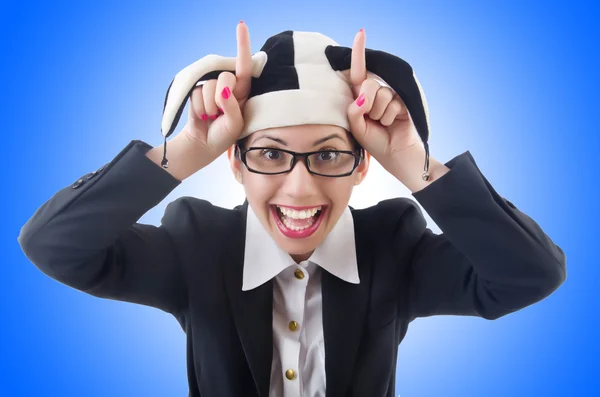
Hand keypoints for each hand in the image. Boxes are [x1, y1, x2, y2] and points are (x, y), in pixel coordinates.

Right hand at [183, 21, 252, 162]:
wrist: (203, 143)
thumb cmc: (224, 135)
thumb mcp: (235, 125)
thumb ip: (231, 107)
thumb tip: (222, 89)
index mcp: (242, 91)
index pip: (244, 66)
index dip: (243, 45)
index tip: (240, 26)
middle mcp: (228, 85)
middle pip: (225, 77)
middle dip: (221, 97)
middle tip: (219, 113)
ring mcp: (212, 87)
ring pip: (210, 86)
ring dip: (209, 107)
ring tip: (211, 117)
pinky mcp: (197, 90)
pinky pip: (197, 93)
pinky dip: (199, 108)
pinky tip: (202, 116)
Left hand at [345, 29, 421, 172]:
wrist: (395, 155)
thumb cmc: (374, 142)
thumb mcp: (357, 128)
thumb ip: (354, 111)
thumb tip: (362, 97)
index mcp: (361, 96)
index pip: (358, 72)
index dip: (358, 52)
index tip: (361, 33)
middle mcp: (376, 93)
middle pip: (367, 84)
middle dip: (366, 104)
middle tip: (371, 119)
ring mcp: (390, 96)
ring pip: (380, 94)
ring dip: (379, 114)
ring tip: (383, 124)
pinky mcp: (402, 100)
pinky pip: (392, 102)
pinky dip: (389, 117)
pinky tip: (392, 124)